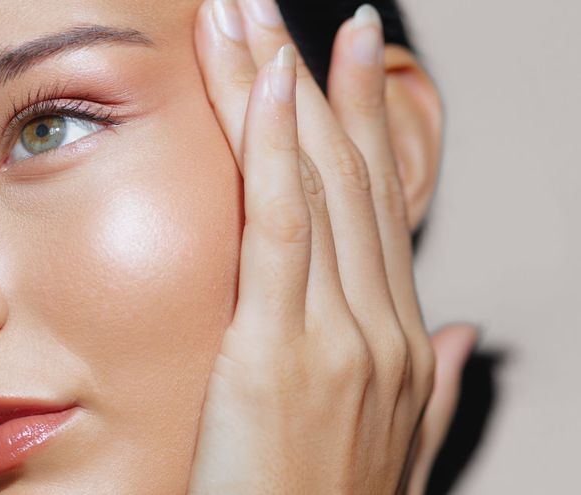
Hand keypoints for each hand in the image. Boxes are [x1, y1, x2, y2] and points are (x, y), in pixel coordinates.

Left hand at [187, 1, 476, 492]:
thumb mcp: (396, 442)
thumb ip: (433, 382)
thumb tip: (468, 332)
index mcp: (399, 339)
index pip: (379, 202)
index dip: (366, 119)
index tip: (350, 54)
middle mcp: (380, 325)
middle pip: (346, 174)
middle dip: (314, 79)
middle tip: (282, 8)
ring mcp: (338, 334)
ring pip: (313, 182)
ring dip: (280, 90)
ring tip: (249, 18)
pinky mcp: (280, 352)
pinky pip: (282, 228)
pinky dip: (274, 152)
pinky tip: (265, 88)